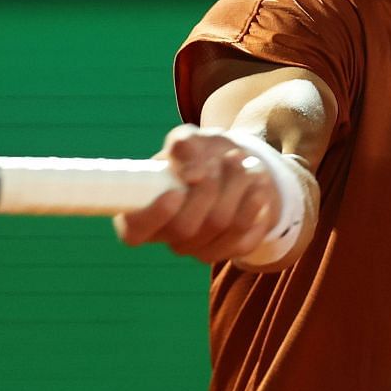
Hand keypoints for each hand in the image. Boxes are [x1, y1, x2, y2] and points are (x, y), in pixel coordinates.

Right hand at [113, 126, 282, 264]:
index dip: (153, 216)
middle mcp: (170, 237)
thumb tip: (190, 174)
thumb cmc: (203, 154)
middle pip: (186, 227)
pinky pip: (245, 234)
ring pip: (220, 224)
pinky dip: (255, 204)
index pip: (134, 231)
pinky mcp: (230, 250)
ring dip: (237, 187)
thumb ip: (184, 146)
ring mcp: (199, 249)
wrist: (239, 167)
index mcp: (145, 211)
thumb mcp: (192, 140)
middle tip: (224, 159)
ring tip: (244, 163)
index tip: (174, 191)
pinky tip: (256, 186)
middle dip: (209, 187)